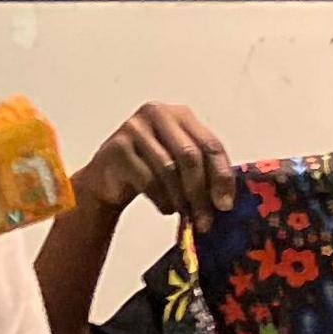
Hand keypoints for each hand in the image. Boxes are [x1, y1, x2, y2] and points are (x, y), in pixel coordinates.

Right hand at [75, 102, 233, 217]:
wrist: (106, 177)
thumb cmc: (151, 168)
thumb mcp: (180, 162)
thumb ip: (204, 170)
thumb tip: (225, 201)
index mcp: (181, 114)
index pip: (210, 144)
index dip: (221, 176)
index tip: (226, 204)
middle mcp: (158, 113)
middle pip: (190, 156)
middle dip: (201, 193)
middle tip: (206, 220)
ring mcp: (135, 128)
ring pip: (168, 170)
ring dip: (181, 199)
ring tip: (185, 214)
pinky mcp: (118, 147)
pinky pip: (148, 180)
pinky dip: (161, 200)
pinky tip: (165, 207)